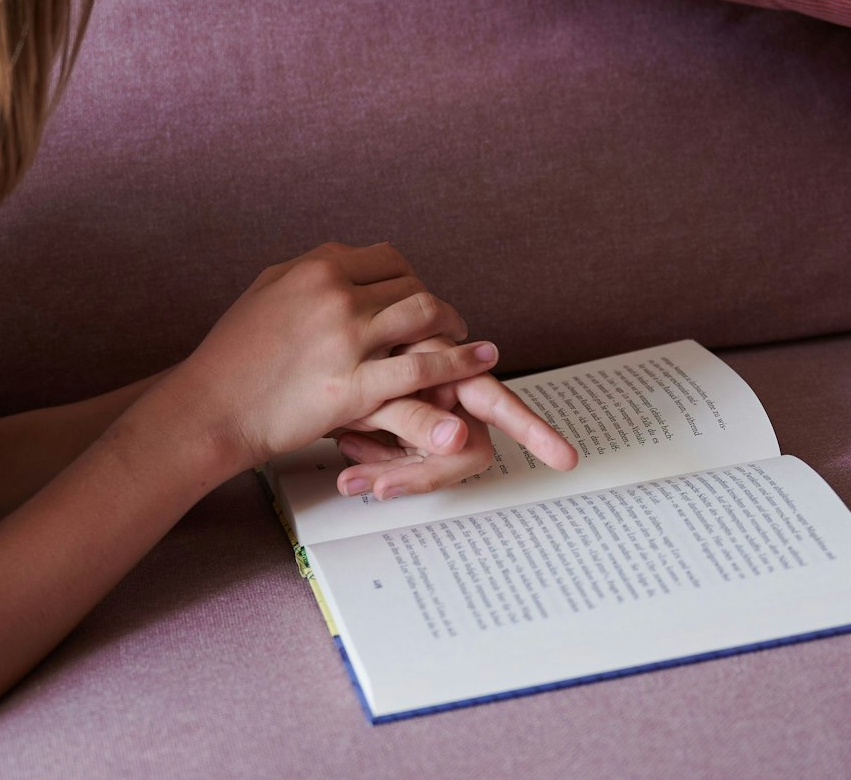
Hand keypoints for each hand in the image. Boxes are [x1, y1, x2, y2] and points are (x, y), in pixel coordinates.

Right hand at [159, 242, 503, 470]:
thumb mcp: (267, 290)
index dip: (409, 279)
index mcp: (316, 266)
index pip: (387, 258)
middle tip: (447, 323)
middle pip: (412, 284)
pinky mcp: (353, 386)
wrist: (211, 407)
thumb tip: (342, 263)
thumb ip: (310, 274)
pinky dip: (459, 363)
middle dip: (435, 305)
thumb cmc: (232, 355)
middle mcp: (335, 294)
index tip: (415, 297)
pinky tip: (480, 362)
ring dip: (453, 326)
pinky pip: (421, 369)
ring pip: (425, 316)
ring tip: (468, 341)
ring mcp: (346, 340)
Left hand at [332, 336, 578, 499]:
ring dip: (388, 467)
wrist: (282, 373)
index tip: (567, 458)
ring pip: (423, 458)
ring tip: (347, 467)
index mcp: (449, 373)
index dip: (536, 430)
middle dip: (416, 472)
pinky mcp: (392, 427)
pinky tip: (344, 446)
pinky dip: (372, 456)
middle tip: (372, 487)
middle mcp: (442, 395)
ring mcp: (419, 412)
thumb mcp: (370, 392)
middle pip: (457, 450)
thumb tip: (459, 440)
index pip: (500, 406)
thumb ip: (417, 415)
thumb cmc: (331, 363)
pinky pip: (396, 453)